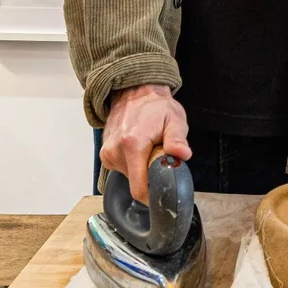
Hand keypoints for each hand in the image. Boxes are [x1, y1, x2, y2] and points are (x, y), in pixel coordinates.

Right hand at [101, 83, 189, 204]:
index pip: (139, 189)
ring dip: (142, 168)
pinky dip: (133, 163)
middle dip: (150, 175)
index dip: (153, 195)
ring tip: (148, 148)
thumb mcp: (174, 119)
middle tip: (158, 155)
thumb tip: (182, 154)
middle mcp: (115, 151)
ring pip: (129, 177)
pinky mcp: (105, 154)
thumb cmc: (156, 106)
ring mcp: (108, 153)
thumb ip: (177, 139)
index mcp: (132, 145)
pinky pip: (122, 169)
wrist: (134, 92)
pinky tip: (138, 148)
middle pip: (136, 183)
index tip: (165, 191)